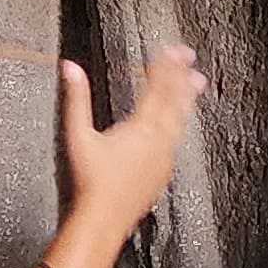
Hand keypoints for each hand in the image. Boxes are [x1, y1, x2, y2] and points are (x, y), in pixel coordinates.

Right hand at [58, 44, 207, 230]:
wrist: (105, 218)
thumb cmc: (91, 181)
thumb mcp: (78, 135)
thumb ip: (77, 98)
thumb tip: (71, 68)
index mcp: (140, 128)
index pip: (157, 87)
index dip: (164, 65)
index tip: (171, 49)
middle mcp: (158, 141)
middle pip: (175, 101)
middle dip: (181, 75)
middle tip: (189, 56)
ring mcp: (164, 157)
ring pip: (181, 120)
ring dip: (187, 98)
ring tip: (196, 82)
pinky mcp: (164, 171)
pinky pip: (177, 139)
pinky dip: (180, 122)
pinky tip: (180, 120)